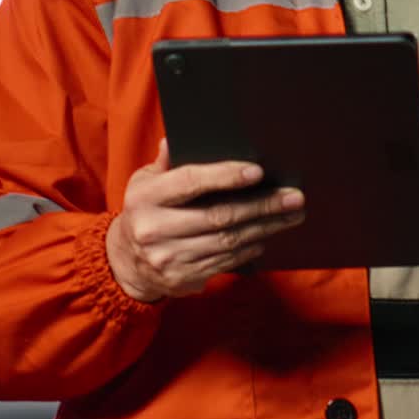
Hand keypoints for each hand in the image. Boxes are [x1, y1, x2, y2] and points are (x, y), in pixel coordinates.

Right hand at [106, 140, 305, 301]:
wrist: (125, 261)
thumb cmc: (145, 209)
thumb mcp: (145, 181)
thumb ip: (165, 163)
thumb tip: (173, 139)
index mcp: (147, 197)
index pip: (191, 182)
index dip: (226, 176)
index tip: (258, 172)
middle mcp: (155, 229)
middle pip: (219, 216)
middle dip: (261, 206)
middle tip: (294, 197)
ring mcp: (169, 257)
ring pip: (227, 242)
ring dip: (264, 228)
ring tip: (290, 216)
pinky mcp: (182, 279)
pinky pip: (224, 262)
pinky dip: (249, 249)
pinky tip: (265, 236)